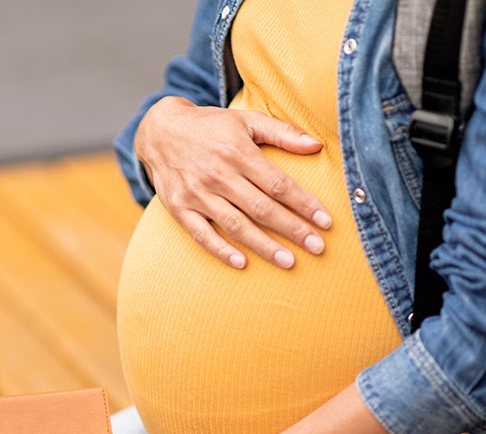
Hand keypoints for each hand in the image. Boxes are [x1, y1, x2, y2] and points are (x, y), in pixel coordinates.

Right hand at [134, 96, 331, 268]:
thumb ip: (282, 132)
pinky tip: (242, 263)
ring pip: (236, 225)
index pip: (278, 184)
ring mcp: (196, 193)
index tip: (326, 221)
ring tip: (289, 262)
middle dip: (292, 229)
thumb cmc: (210, 127)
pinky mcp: (179, 208)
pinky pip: (201, 234)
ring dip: (264, 246)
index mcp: (237, 152)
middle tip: (318, 248)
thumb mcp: (245, 120)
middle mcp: (217, 174)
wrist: (159, 131)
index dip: (304, 204)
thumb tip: (317, 145)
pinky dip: (221, 250)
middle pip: (261, 208)